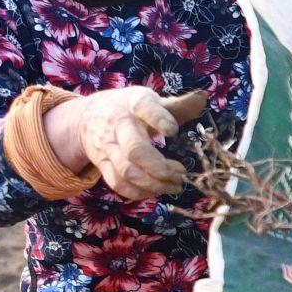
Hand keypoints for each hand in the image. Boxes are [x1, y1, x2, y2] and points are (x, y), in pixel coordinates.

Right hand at [55, 87, 189, 199]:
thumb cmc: (128, 109)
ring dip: (154, 184)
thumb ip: (177, 105)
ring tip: (175, 185)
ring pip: (127, 171)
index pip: (145, 107)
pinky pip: (118, 184)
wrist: (88, 117)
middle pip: (135, 149)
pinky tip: (156, 190)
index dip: (159, 119)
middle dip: (160, 167)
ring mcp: (108, 147)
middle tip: (181, 173)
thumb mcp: (150, 101)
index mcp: (134, 104)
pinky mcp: (102, 164)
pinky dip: (139, 192)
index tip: (173, 131)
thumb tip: (203, 99)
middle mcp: (118, 125)